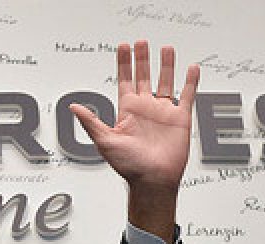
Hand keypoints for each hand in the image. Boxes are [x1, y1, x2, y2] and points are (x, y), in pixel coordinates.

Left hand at [71, 40, 199, 243]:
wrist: (152, 180)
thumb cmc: (128, 166)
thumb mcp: (104, 141)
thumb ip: (90, 121)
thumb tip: (73, 107)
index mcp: (127, 112)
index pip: (124, 81)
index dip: (124, 64)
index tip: (124, 47)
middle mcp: (145, 109)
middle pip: (143, 76)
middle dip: (142, 59)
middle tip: (141, 42)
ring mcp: (163, 112)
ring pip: (166, 81)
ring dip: (166, 65)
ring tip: (165, 48)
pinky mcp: (180, 118)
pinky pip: (187, 95)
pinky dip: (190, 81)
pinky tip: (191, 68)